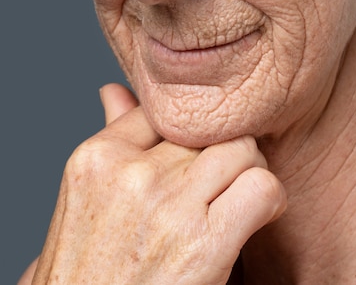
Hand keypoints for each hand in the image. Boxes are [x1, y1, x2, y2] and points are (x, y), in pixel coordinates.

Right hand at [25, 84, 285, 283]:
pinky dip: (271, 201)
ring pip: (241, 148)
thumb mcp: (85, 203)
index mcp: (96, 158)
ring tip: (241, 199)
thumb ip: (111, 142)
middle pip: (206, 128)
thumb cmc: (88, 275)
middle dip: (221, 152)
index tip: (199, 157)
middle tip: (224, 182)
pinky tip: (257, 219)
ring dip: (249, 171)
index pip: (166, 109)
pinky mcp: (202, 244)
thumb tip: (113, 90)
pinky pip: (262, 187)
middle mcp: (128, 173)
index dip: (190, 133)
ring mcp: (165, 204)